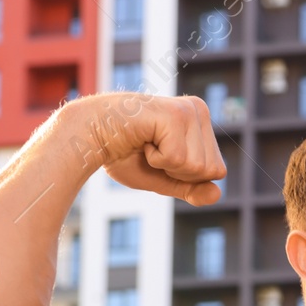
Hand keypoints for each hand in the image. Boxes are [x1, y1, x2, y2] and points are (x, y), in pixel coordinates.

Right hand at [63, 93, 227, 206]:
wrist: (88, 137)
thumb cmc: (124, 154)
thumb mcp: (164, 177)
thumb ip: (191, 188)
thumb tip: (217, 195)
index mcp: (201, 122)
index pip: (217, 171)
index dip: (187, 176)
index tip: (161, 156)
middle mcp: (199, 110)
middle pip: (212, 170)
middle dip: (179, 172)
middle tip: (152, 150)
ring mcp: (189, 110)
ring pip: (198, 167)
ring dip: (166, 165)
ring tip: (147, 144)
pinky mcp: (175, 115)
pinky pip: (179, 159)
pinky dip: (156, 159)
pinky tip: (142, 140)